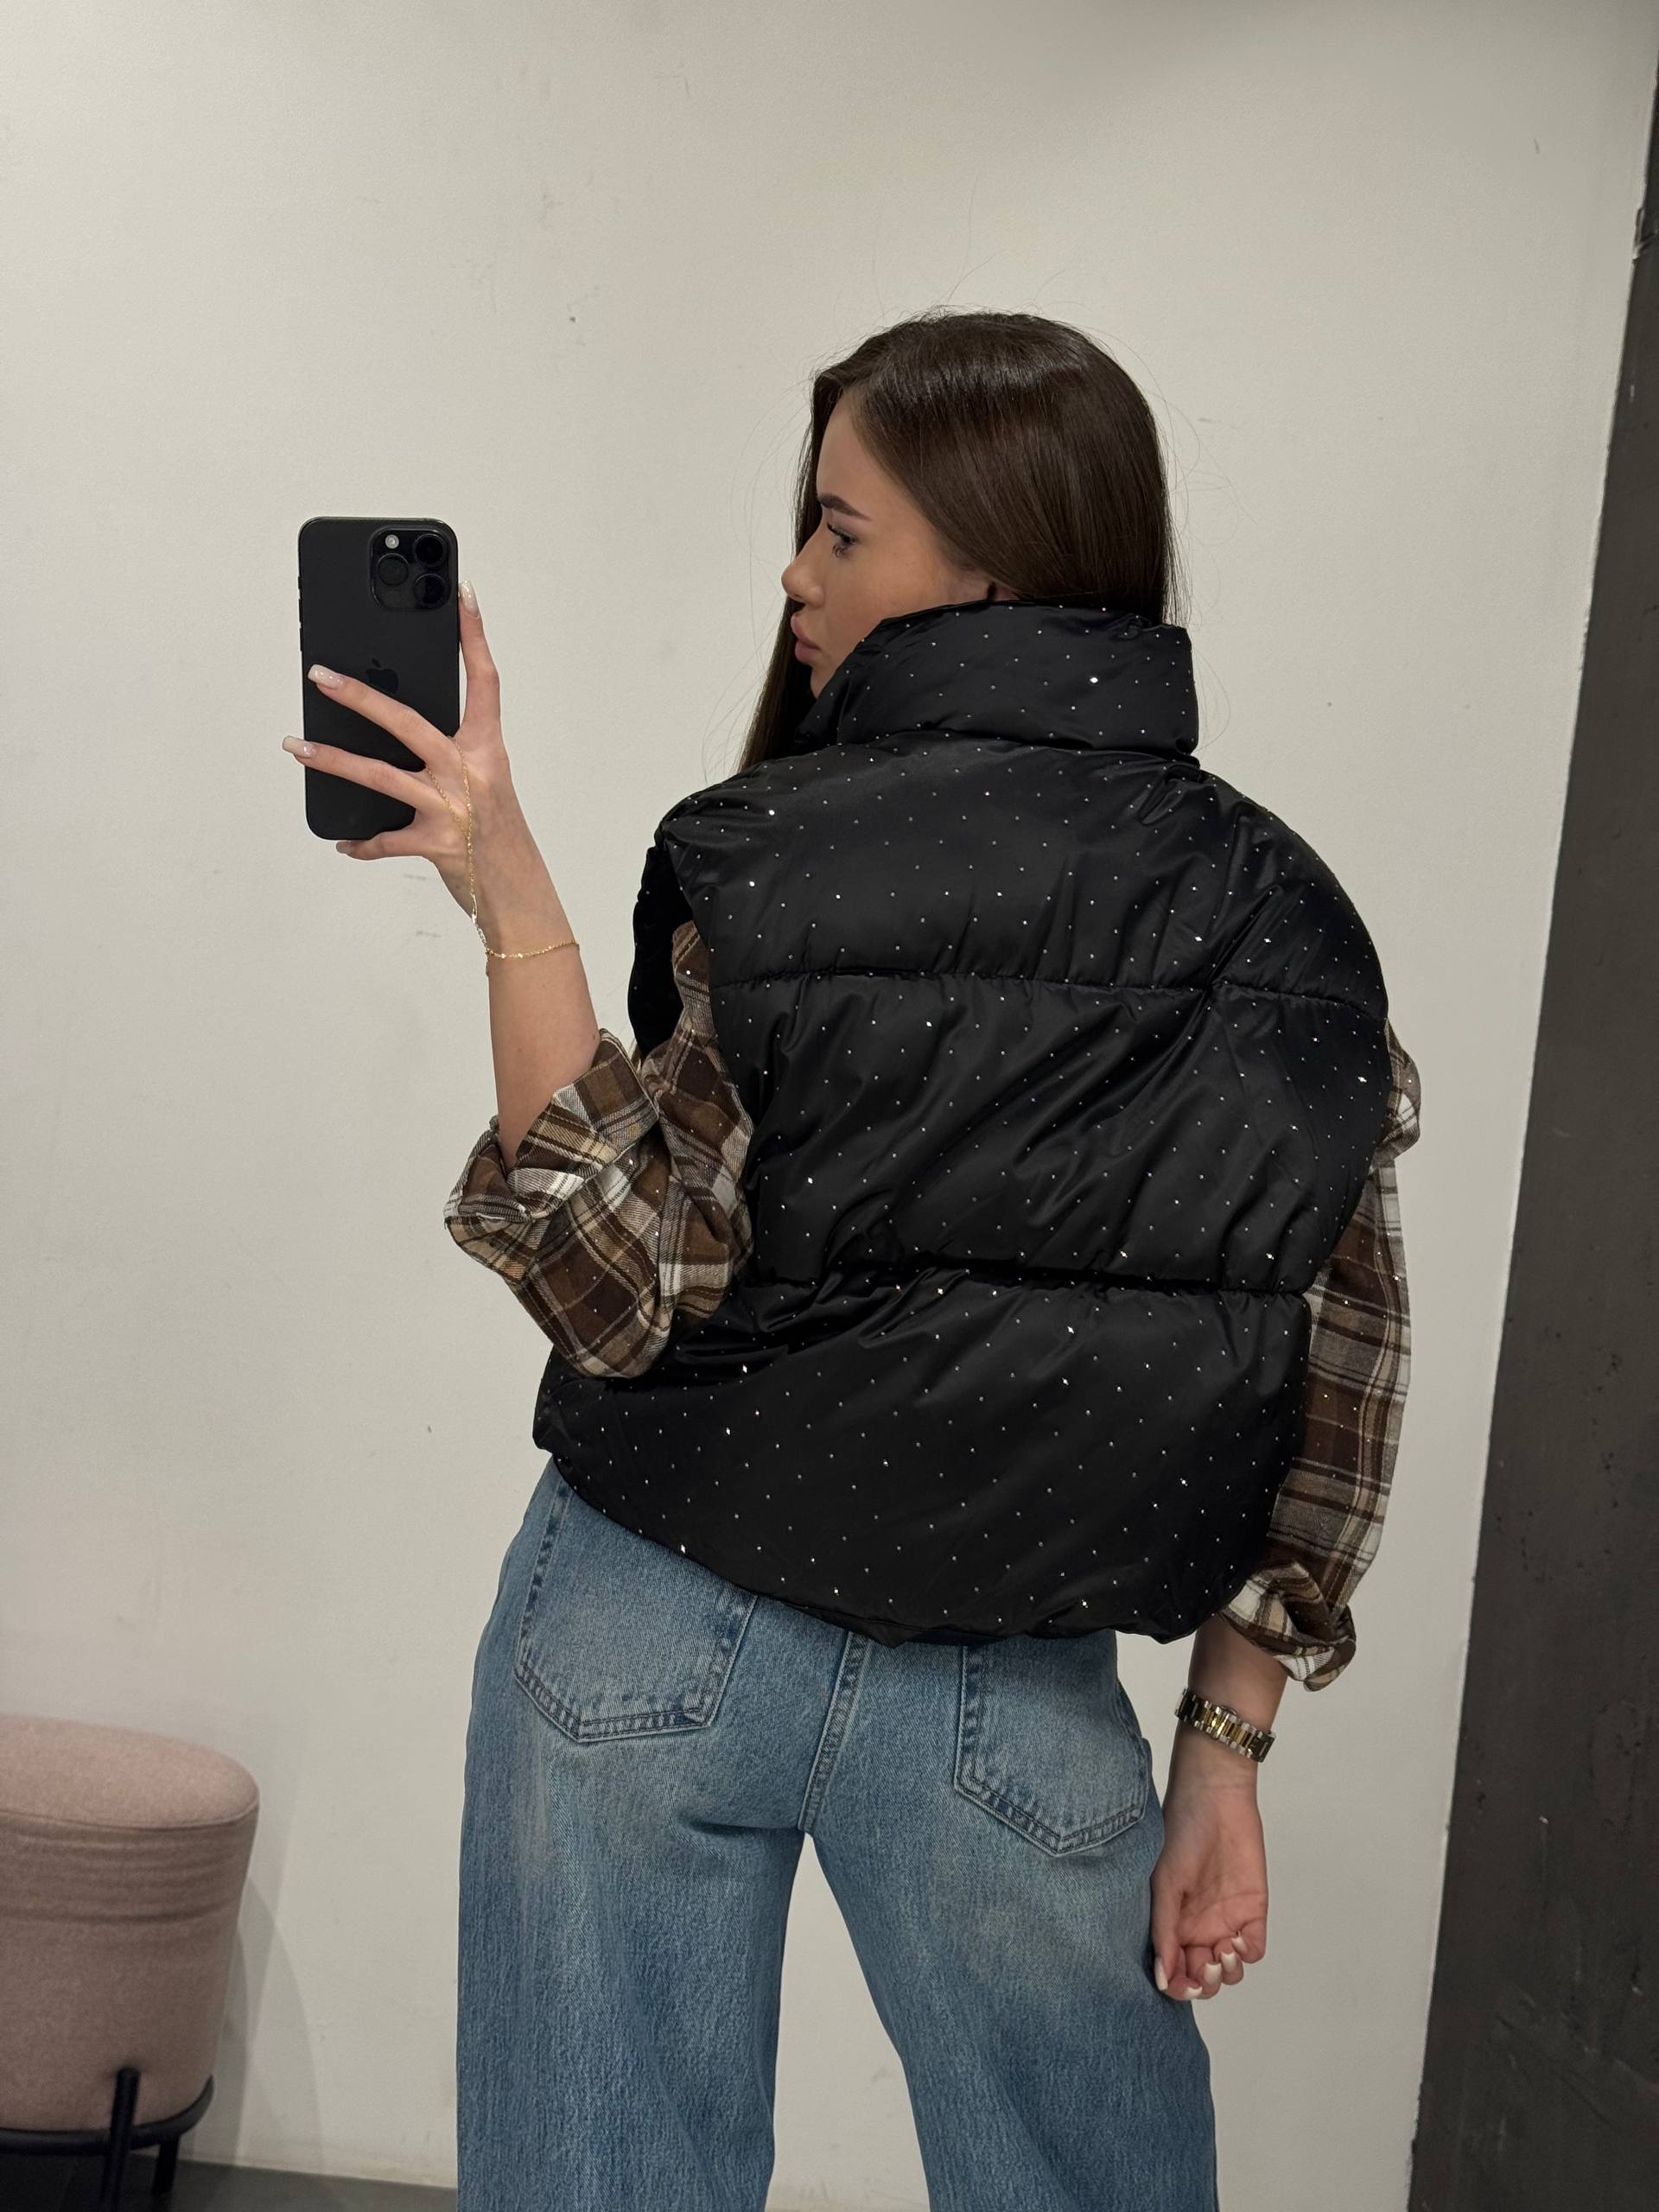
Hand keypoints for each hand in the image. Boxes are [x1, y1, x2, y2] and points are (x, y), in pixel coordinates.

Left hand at [282, 578, 525, 913]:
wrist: (518, 891)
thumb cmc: (498, 832)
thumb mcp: (484, 781)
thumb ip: (448, 752)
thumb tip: (392, 727)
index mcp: (487, 749)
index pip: (484, 680)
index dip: (475, 634)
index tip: (463, 592)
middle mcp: (470, 772)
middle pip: (407, 722)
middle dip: (359, 695)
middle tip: (319, 674)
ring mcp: (451, 808)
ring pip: (380, 776)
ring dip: (331, 761)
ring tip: (295, 747)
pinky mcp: (434, 845)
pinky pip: (385, 841)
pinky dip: (362, 843)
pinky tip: (343, 842)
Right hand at [1149, 1734, 1268, 2000]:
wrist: (1214, 1798)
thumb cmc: (1180, 1833)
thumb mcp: (1163, 1884)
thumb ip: (1164, 1932)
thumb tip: (1163, 1979)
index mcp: (1171, 1923)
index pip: (1174, 1972)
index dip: (1178, 1987)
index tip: (1180, 1985)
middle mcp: (1198, 1928)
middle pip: (1203, 1979)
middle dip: (1203, 1985)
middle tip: (1203, 1968)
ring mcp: (1226, 1921)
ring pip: (1229, 1971)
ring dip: (1225, 1973)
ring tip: (1221, 1952)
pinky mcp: (1253, 1912)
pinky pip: (1254, 1949)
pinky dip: (1246, 1954)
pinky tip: (1237, 1940)